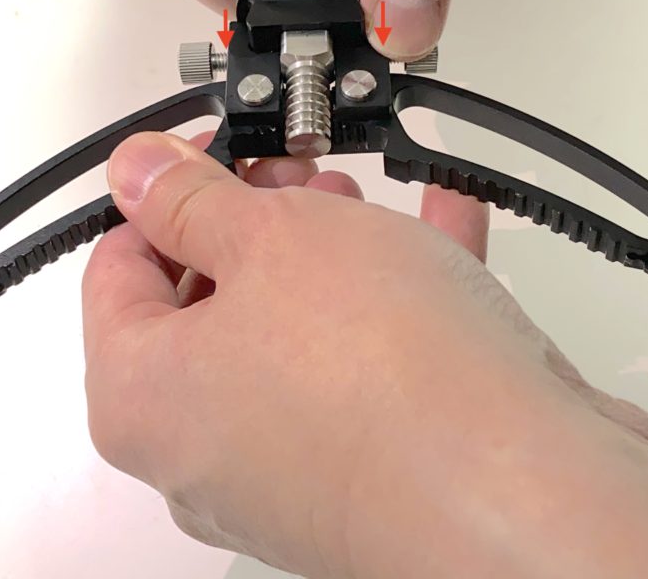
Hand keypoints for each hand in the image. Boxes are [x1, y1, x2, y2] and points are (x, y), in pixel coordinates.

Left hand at [78, 133, 647, 578]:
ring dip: (333, 254)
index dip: (163, 193)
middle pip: (211, 301)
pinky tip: (442, 227)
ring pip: (297, 330)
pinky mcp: (375, 467)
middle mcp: (207, 448)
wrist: (530, 496)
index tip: (215, 150)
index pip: (117, 270)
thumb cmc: (387, 385)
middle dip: (258, 219)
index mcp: (144, 397)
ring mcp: (292, 467)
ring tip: (370, 198)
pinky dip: (398, 294)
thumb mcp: (270, 237)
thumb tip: (138, 172)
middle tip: (298, 169)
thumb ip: (189, 198)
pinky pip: (370, 361)